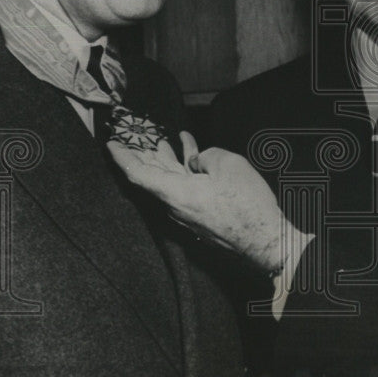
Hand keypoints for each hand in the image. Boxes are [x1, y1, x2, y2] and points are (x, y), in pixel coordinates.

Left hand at [108, 131, 294, 272]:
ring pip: (171, 182)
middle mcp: (176, 207)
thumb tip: (198, 162)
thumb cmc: (247, 205)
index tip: (111, 144)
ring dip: (168, 159)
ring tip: (167, 140)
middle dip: (144, 154)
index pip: (138, 174)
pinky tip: (195, 157)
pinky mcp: (201, 217)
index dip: (123, 157)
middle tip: (138, 136)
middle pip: (152, 177)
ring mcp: (188, 214)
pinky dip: (186, 171)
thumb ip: (205, 156)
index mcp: (176, 193)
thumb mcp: (228, 164)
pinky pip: (186, 190)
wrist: (266, 240)